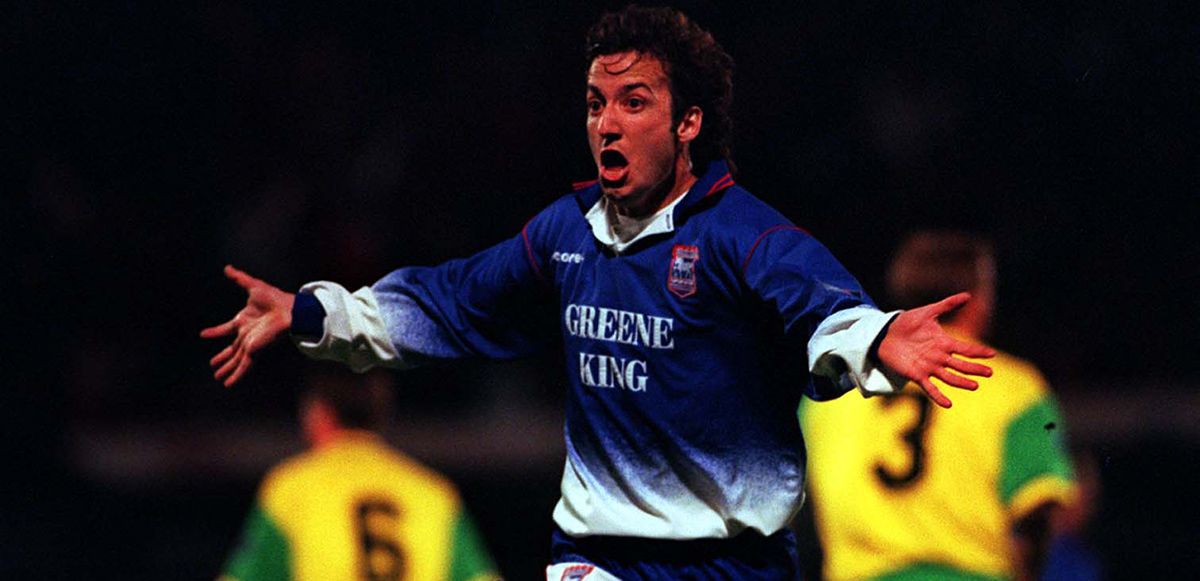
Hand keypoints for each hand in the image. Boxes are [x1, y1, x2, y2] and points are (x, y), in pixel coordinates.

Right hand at [200, 265, 294, 386]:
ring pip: (236, 360)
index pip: (226, 329)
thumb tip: (227, 267)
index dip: (215, 332)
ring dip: (227, 369)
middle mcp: (247, 334)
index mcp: (244, 320)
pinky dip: (236, 375)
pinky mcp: (255, 350)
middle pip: (232, 349)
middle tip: (213, 366)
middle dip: (223, 358)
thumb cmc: (274, 297)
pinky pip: (244, 366)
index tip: (203, 334)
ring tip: (218, 377)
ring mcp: (251, 343)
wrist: (289, 309)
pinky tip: (228, 384)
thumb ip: (239, 278)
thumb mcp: (252, 286)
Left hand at [876, 292, 994, 407]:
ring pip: (949, 377)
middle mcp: (939, 357)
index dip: (978, 351)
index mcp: (944, 343)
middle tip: (989, 372)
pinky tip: (948, 404)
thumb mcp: (928, 312)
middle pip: (961, 365)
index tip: (992, 354)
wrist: (885, 334)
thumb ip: (947, 305)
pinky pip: (930, 388)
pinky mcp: (916, 375)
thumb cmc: (907, 323)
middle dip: (974, 369)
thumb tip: (968, 295)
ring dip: (962, 382)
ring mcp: (929, 367)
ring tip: (975, 386)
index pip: (965, 348)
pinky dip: (939, 396)